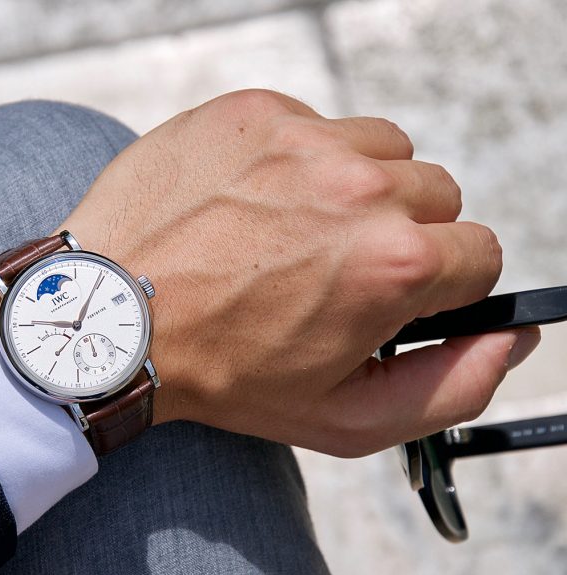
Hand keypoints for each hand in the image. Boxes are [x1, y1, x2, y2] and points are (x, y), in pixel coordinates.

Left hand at [0, 89, 535, 456]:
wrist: (109, 319)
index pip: (478, 254)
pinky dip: (298, 160)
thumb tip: (507, 339)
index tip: (388, 297)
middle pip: (435, 197)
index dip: (438, 285)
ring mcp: (301, 140)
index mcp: (394, 264)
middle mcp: (358, 188)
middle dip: (398, 237)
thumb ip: (451, 386)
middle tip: (328, 272)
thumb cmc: (218, 373)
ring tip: (292, 235)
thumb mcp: (343, 418)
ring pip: (382, 152)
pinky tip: (252, 204)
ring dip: (356, 190)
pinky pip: (315, 124)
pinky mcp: (252, 112)